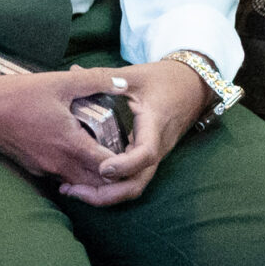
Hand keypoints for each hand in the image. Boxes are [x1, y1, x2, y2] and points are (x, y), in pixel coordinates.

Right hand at [0, 66, 139, 190]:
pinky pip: (62, 177)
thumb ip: (96, 81)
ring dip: (94, 176)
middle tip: (126, 158)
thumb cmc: (19, 94)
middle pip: (96, 183)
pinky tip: (77, 154)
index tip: (134, 150)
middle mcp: (59, 163)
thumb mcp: (60, 82)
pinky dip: (75, 172)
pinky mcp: (33, 168)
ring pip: (79, 183)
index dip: (126, 163)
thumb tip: (124, 83)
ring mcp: (45, 168)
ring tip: (105, 157)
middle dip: (114, 176)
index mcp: (70, 144)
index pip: (109, 167)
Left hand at [54, 59, 211, 206]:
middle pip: (137, 182)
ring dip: (105, 194)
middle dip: (107, 194)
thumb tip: (73, 71)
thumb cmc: (164, 79)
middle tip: (72, 190)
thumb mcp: (133, 75)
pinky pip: (131, 178)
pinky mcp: (146, 158)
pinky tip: (83, 182)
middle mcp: (156, 147)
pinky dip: (109, 186)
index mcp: (154, 126)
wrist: (192, 87)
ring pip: (134, 185)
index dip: (126, 165)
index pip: (146, 153)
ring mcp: (152, 156)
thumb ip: (103, 76)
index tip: (103, 168)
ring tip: (72, 190)